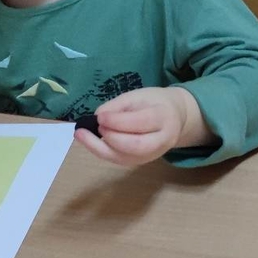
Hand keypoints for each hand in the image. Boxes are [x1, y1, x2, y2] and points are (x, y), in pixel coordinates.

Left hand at [71, 86, 211, 166]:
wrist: (175, 118)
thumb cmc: (154, 103)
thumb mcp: (138, 95)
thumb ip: (118, 106)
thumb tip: (97, 118)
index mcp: (164, 117)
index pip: (141, 122)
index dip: (117, 121)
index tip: (99, 116)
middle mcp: (162, 140)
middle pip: (136, 146)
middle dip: (111, 138)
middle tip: (96, 126)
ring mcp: (153, 154)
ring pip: (125, 158)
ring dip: (100, 148)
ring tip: (82, 135)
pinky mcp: (142, 162)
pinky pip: (119, 160)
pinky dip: (102, 151)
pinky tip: (89, 141)